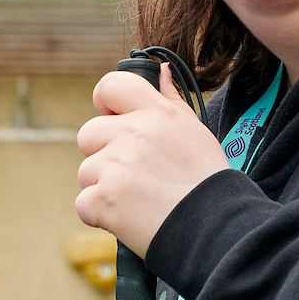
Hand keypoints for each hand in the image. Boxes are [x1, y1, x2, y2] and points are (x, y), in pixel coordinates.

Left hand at [75, 67, 230, 258]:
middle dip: (102, 154)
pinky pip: (84, 203)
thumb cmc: (206, 181)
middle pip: (89, 133)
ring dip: (103, 187)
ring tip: (138, 199)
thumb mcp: (194, 131)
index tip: (112, 117)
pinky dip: (100, 214)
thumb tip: (160, 70)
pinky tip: (129, 217)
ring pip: (86, 171)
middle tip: (134, 174)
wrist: (214, 228)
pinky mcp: (102, 198)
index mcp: (155, 113)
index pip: (110, 86)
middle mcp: (132, 133)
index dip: (104, 102)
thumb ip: (171, 99)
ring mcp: (114, 166)